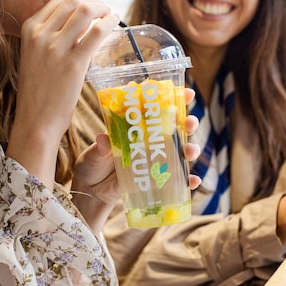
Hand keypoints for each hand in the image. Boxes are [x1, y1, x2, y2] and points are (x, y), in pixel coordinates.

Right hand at [7, 0, 118, 185]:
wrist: (36, 120)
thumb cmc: (39, 91)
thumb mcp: (35, 55)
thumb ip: (51, 36)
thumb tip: (80, 22)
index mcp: (29, 29)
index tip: (92, 1)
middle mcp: (40, 35)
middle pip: (74, 0)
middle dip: (94, 1)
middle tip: (104, 9)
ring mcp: (56, 48)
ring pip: (86, 11)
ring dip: (104, 9)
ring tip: (111, 16)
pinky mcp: (74, 63)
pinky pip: (97, 32)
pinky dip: (110, 22)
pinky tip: (116, 24)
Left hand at [72, 88, 200, 232]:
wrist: (90, 192)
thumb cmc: (91, 165)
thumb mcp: (95, 154)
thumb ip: (102, 147)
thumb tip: (103, 139)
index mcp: (135, 127)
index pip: (156, 109)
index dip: (174, 99)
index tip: (187, 93)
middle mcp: (148, 141)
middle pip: (175, 128)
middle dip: (188, 123)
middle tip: (191, 122)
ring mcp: (154, 160)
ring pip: (180, 151)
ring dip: (190, 149)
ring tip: (190, 151)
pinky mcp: (157, 179)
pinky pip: (176, 180)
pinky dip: (188, 180)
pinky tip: (194, 181)